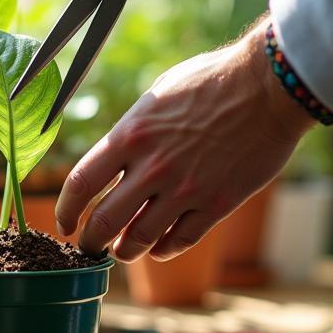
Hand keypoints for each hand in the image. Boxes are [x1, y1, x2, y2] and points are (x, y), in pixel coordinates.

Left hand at [56, 22, 313, 260]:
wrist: (268, 87)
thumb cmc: (210, 81)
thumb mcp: (156, 96)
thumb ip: (132, 130)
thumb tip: (114, 155)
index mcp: (130, 135)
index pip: (81, 183)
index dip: (66, 209)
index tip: (65, 222)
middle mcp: (151, 167)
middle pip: (104, 221)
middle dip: (91, 241)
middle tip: (89, 247)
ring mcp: (184, 190)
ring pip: (140, 239)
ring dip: (125, 251)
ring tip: (123, 251)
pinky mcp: (216, 204)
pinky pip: (180, 241)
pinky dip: (164, 250)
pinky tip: (159, 248)